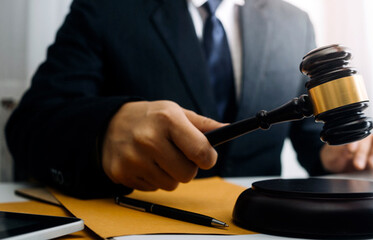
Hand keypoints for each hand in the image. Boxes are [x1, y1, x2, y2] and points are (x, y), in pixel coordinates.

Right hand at [101, 101, 225, 190]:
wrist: (108, 123)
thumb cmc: (150, 118)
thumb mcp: (176, 112)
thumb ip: (203, 124)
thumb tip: (228, 129)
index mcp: (167, 120)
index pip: (201, 151)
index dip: (208, 158)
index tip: (206, 157)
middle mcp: (149, 139)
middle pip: (187, 174)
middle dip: (189, 168)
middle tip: (179, 156)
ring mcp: (133, 158)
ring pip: (171, 185)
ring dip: (171, 175)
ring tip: (160, 158)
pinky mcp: (122, 173)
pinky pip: (153, 188)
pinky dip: (153, 179)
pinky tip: (145, 163)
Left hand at [320, 134, 372, 172]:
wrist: (337, 165)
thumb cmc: (334, 155)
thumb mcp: (332, 152)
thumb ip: (339, 147)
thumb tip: (348, 144)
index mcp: (352, 131)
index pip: (357, 130)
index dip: (356, 140)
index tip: (350, 150)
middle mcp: (365, 135)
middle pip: (369, 137)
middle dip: (364, 152)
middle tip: (358, 164)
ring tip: (370, 164)